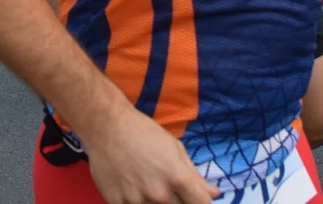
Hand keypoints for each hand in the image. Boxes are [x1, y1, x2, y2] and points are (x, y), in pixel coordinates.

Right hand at [84, 105, 219, 203]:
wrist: (107, 127)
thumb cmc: (144, 133)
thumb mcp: (175, 148)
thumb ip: (195, 176)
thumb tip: (215, 194)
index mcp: (178, 178)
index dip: (200, 201)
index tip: (195, 197)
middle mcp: (159, 194)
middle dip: (178, 200)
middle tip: (166, 184)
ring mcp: (137, 201)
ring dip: (156, 202)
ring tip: (146, 181)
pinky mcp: (117, 203)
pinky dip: (136, 202)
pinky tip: (132, 187)